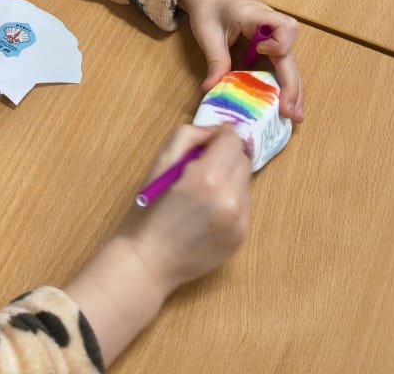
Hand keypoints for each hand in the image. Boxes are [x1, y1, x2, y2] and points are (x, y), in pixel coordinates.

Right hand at [64, 125, 250, 362]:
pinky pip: (244, 206)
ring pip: (246, 182)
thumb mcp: (160, 164)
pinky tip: (208, 210)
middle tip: (203, 165)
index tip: (210, 141)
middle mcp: (230, 199)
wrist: (148, 262)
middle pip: (243, 159)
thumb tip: (215, 131)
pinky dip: (231, 201)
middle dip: (226, 156)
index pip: (232, 140)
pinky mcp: (241, 238)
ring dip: (230, 178)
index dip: (220, 136)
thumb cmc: (148, 212)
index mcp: (208, 178)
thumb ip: (189, 137)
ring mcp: (239, 222)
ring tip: (204, 190)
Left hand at [178, 0, 302, 120]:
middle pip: (291, 55)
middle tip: (291, 113)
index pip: (285, 28)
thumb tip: (210, 89)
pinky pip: (280, 64)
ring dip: (292, 88)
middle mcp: (272, 25)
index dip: (277, 44)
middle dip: (292, 85)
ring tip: (294, 115)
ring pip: (289, 63)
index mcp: (259, 15)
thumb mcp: (208, 33)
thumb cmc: (208, 5)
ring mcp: (272, 35)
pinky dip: (283, 84)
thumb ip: (214, 60)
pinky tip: (284, 102)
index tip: (259, 50)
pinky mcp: (268, 44)